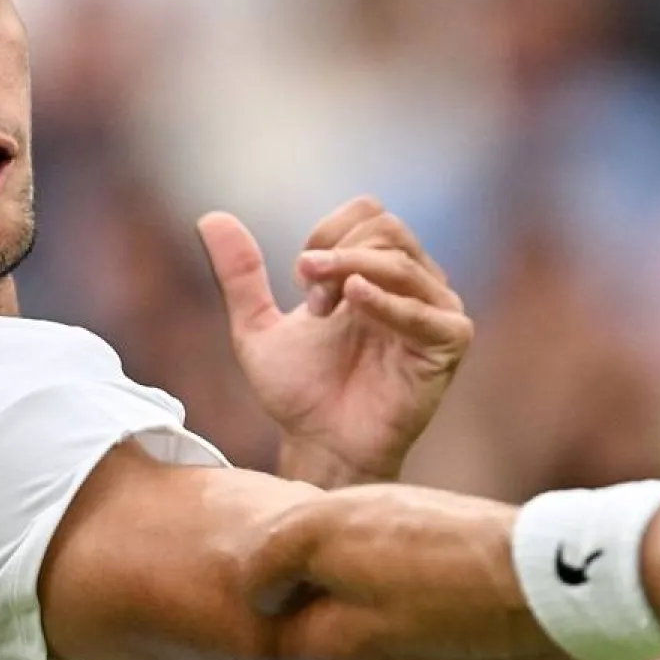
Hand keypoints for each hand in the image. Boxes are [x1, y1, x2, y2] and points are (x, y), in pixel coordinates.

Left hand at [197, 197, 472, 480]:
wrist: (321, 446)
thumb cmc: (300, 394)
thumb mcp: (257, 328)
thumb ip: (240, 275)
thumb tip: (210, 217)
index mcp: (377, 274)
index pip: (370, 214)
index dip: (329, 232)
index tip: (300, 275)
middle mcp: (412, 286)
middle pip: (387, 229)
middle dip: (339, 253)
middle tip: (310, 296)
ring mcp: (435, 312)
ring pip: (402, 261)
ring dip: (353, 272)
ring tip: (323, 308)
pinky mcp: (449, 343)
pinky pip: (427, 309)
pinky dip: (389, 302)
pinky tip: (355, 301)